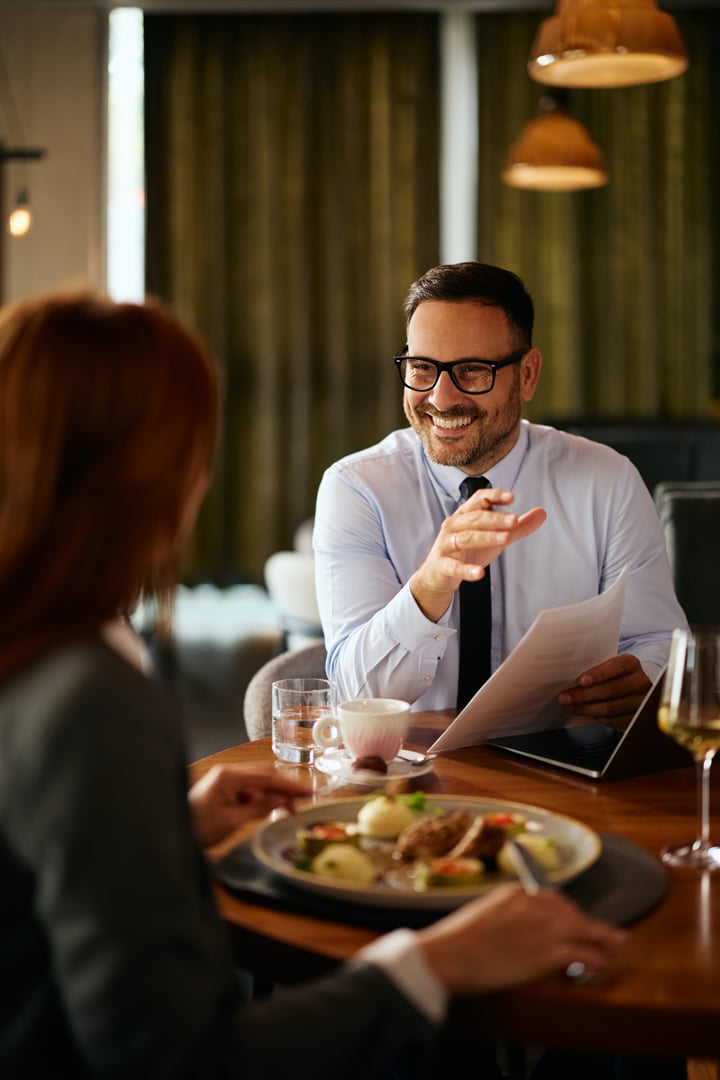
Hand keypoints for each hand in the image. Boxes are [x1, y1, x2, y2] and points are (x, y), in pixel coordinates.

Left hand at [188, 765, 309, 848]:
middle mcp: (228, 773)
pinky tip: (272, 810)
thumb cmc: (197, 827)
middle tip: (304, 802)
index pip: (266, 776)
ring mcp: (226, 781)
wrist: (173, 833)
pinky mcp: (225, 790)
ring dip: (275, 795)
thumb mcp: (231, 821)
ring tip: (290, 810)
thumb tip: (282, 801)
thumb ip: (258, 809)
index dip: (289, 785)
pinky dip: (263, 800)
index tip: (308, 792)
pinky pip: (250, 791)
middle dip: (285, 788)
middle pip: (265, 776)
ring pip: (259, 784)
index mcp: (228, 776)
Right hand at [410, 488, 546, 621]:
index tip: (511, 497)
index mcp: (465, 515)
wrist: (439, 575)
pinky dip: (466, 570)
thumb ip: (517, 527)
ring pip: (465, 538)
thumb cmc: (467, 551)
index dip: (493, 496)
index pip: (478, 499)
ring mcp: (446, 545)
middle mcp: (454, 526)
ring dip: (486, 537)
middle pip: (474, 518)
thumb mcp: (494, 537)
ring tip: (505, 539)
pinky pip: (454, 567)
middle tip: (514, 520)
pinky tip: (479, 574)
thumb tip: (541, 513)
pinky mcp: (442, 565)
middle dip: (494, 518)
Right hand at [416, 884, 625, 994]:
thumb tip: (514, 930)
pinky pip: (580, 953)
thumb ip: (504, 917)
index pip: (551, 898)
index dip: (568, 911)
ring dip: (602, 938)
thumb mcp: (482, 916)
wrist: (448, 955)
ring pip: (582, 929)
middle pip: (570, 911)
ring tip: (618, 944)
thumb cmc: (455, 940)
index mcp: (514, 893)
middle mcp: (532, 906)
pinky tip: (601, 963)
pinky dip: (594, 958)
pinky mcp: (546, 953)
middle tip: (605, 932)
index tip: (576, 919)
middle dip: (588, 923)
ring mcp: (541, 929)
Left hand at [557, 654, 650, 728]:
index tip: (581, 681)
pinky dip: (595, 718)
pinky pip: (613, 720)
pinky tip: (582, 713)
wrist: (635, 688)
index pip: (616, 667)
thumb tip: (568, 677)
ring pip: (610, 708)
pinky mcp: (637, 719)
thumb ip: (594, 669)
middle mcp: (640, 682)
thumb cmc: (615, 675)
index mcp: (631, 664)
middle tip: (564, 697)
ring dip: (586, 709)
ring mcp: (641, 702)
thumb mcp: (609, 666)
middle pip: (611, 690)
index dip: (598, 674)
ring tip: (569, 706)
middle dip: (584, 695)